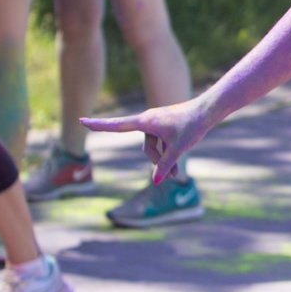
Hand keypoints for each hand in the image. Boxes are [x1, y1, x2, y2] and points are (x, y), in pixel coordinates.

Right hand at [82, 100, 213, 184]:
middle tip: (172, 176)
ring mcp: (157, 123)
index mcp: (145, 121)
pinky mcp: (166, 126)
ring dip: (165, 160)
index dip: (99, 125)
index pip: (117, 125)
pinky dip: (169, 153)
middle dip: (158, 162)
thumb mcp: (178, 148)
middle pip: (146, 148)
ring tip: (177, 175)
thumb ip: (165, 164)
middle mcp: (148, 120)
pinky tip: (179, 162)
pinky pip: (162, 144)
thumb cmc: (192, 125)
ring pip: (155, 148)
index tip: (81, 120)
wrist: (209, 110)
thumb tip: (155, 182)